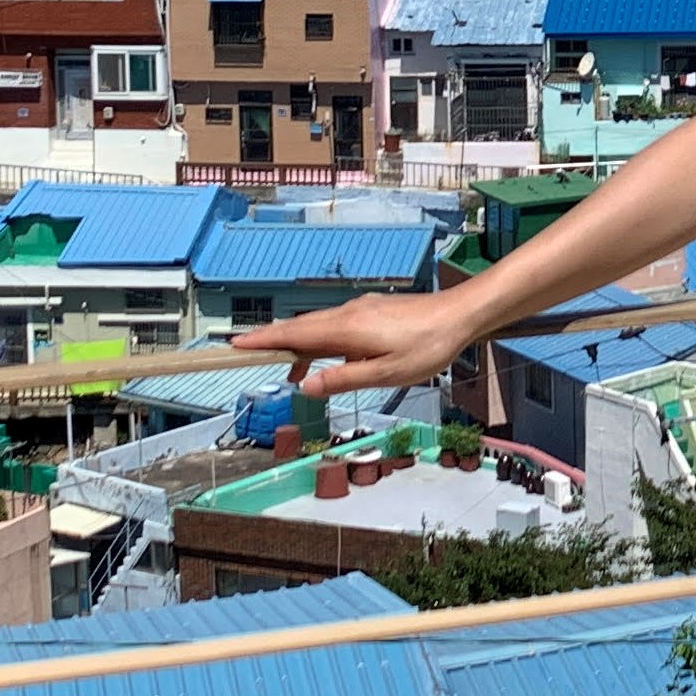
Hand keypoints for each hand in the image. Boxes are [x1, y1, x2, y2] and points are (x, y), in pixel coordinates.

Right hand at [231, 288, 486, 397]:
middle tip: (245, 354)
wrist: (459, 315)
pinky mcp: (372, 310)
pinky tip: (332, 359)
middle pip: (300, 327)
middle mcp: (347, 313)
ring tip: (293, 371)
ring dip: (300, 344)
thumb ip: (344, 379)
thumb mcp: (386, 374)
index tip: (235, 345)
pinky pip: (336, 324)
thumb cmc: (428, 346)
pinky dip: (322, 340)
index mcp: (346, 329)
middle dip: (272, 341)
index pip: (294, 334)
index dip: (263, 340)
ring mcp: (360, 309)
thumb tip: (306, 386)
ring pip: (318, 326)